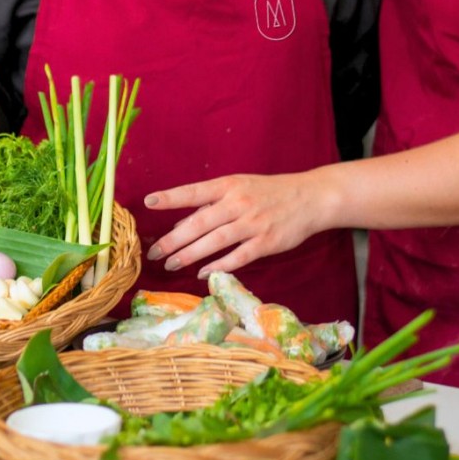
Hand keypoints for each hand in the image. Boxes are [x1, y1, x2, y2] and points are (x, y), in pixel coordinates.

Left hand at [143, 171, 327, 275]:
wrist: (309, 198)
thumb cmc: (268, 192)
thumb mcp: (239, 188)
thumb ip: (211, 205)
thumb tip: (180, 225)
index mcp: (229, 185)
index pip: (194, 192)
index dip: (171, 197)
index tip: (149, 202)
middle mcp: (239, 203)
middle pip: (200, 222)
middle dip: (174, 239)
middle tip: (154, 252)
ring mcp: (253, 223)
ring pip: (215, 241)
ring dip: (190, 255)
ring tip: (171, 264)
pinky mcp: (266, 242)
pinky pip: (238, 257)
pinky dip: (219, 266)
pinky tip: (202, 273)